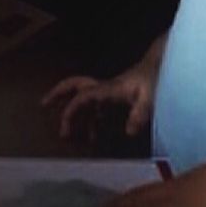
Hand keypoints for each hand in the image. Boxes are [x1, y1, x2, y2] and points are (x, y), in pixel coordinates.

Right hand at [41, 59, 157, 142]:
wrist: (162, 68)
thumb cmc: (155, 80)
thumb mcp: (150, 98)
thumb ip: (139, 114)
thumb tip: (128, 133)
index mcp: (108, 88)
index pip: (83, 97)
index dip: (72, 111)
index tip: (65, 127)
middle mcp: (104, 88)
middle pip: (75, 85)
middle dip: (58, 94)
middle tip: (43, 104)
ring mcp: (108, 92)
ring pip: (83, 100)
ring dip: (74, 115)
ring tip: (68, 135)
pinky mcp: (115, 98)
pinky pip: (96, 109)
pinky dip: (90, 121)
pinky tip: (92, 138)